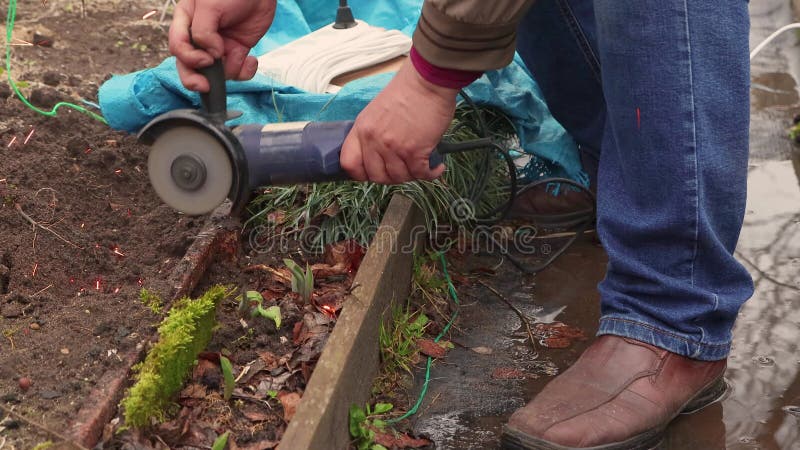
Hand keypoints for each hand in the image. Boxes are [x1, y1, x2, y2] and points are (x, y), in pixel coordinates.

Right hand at [169, 0, 276, 91]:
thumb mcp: (209, 6)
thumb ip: (203, 31)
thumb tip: (211, 55)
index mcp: (186, 22)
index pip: (178, 47)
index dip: (189, 59)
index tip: (207, 60)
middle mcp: (200, 37)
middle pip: (190, 66)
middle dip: (196, 80)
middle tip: (206, 87)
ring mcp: (219, 45)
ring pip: (215, 72)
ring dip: (229, 73)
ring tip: (244, 59)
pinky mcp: (237, 50)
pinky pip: (236, 70)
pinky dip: (245, 72)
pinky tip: (252, 60)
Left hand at [340, 59, 457, 183]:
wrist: (427, 81)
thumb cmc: (406, 91)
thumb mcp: (376, 111)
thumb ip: (373, 132)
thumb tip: (379, 154)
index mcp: (362, 129)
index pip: (349, 163)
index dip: (361, 173)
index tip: (373, 172)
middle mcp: (374, 140)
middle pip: (376, 176)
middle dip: (391, 177)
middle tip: (403, 169)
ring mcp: (393, 147)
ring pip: (399, 177)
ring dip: (412, 175)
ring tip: (420, 165)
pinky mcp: (415, 151)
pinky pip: (420, 174)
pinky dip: (430, 173)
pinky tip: (435, 168)